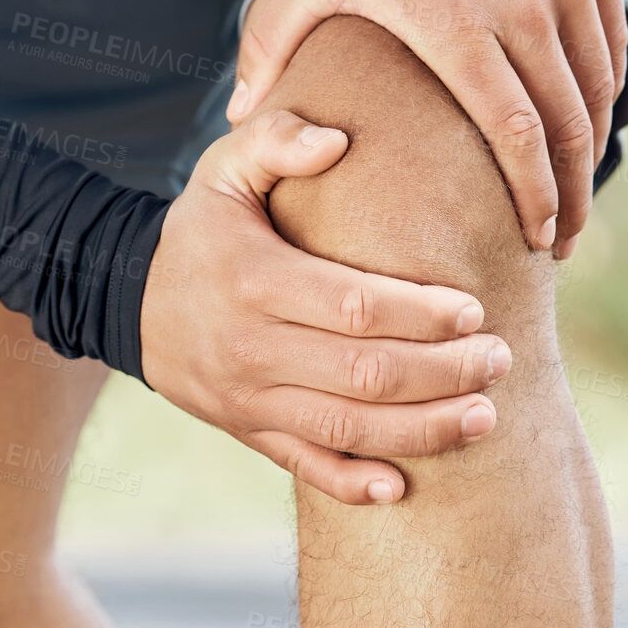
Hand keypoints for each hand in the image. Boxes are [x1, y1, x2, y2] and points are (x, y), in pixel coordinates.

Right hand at [140, 108, 510, 504]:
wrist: (128, 297)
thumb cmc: (201, 228)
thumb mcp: (224, 168)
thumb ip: (277, 140)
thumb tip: (337, 140)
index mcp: (254, 278)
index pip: (354, 306)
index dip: (422, 314)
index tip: (475, 310)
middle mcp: (249, 346)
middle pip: (364, 374)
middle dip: (444, 373)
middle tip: (499, 360)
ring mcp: (246, 397)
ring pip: (346, 429)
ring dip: (423, 430)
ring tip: (484, 417)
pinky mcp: (245, 429)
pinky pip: (303, 466)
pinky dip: (353, 484)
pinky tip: (402, 487)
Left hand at [226, 0, 626, 259]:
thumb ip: (272, 44)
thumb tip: (238, 116)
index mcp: (459, 27)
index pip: (514, 135)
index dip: (532, 196)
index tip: (535, 239)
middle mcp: (527, 11)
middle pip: (566, 127)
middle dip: (568, 196)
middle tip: (560, 242)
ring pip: (597, 89)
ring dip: (590, 150)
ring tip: (575, 195)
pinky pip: (611, 43)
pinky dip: (605, 92)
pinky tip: (588, 124)